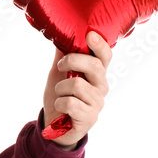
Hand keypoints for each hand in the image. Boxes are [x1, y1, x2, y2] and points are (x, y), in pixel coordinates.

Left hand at [42, 31, 111, 149]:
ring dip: (61, 88)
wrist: (53, 124)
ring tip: (60, 95)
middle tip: (60, 67)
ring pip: (77, 84)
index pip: (105, 56)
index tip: (90, 35)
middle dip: (72, 61)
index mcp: (96, 73)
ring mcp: (97, 102)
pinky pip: (70, 103)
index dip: (99, 45)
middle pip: (94, 65)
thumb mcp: (59, 73)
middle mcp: (101, 86)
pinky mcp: (89, 117)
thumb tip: (62, 33)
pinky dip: (59, 103)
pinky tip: (61, 108)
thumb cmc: (60, 95)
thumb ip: (63, 54)